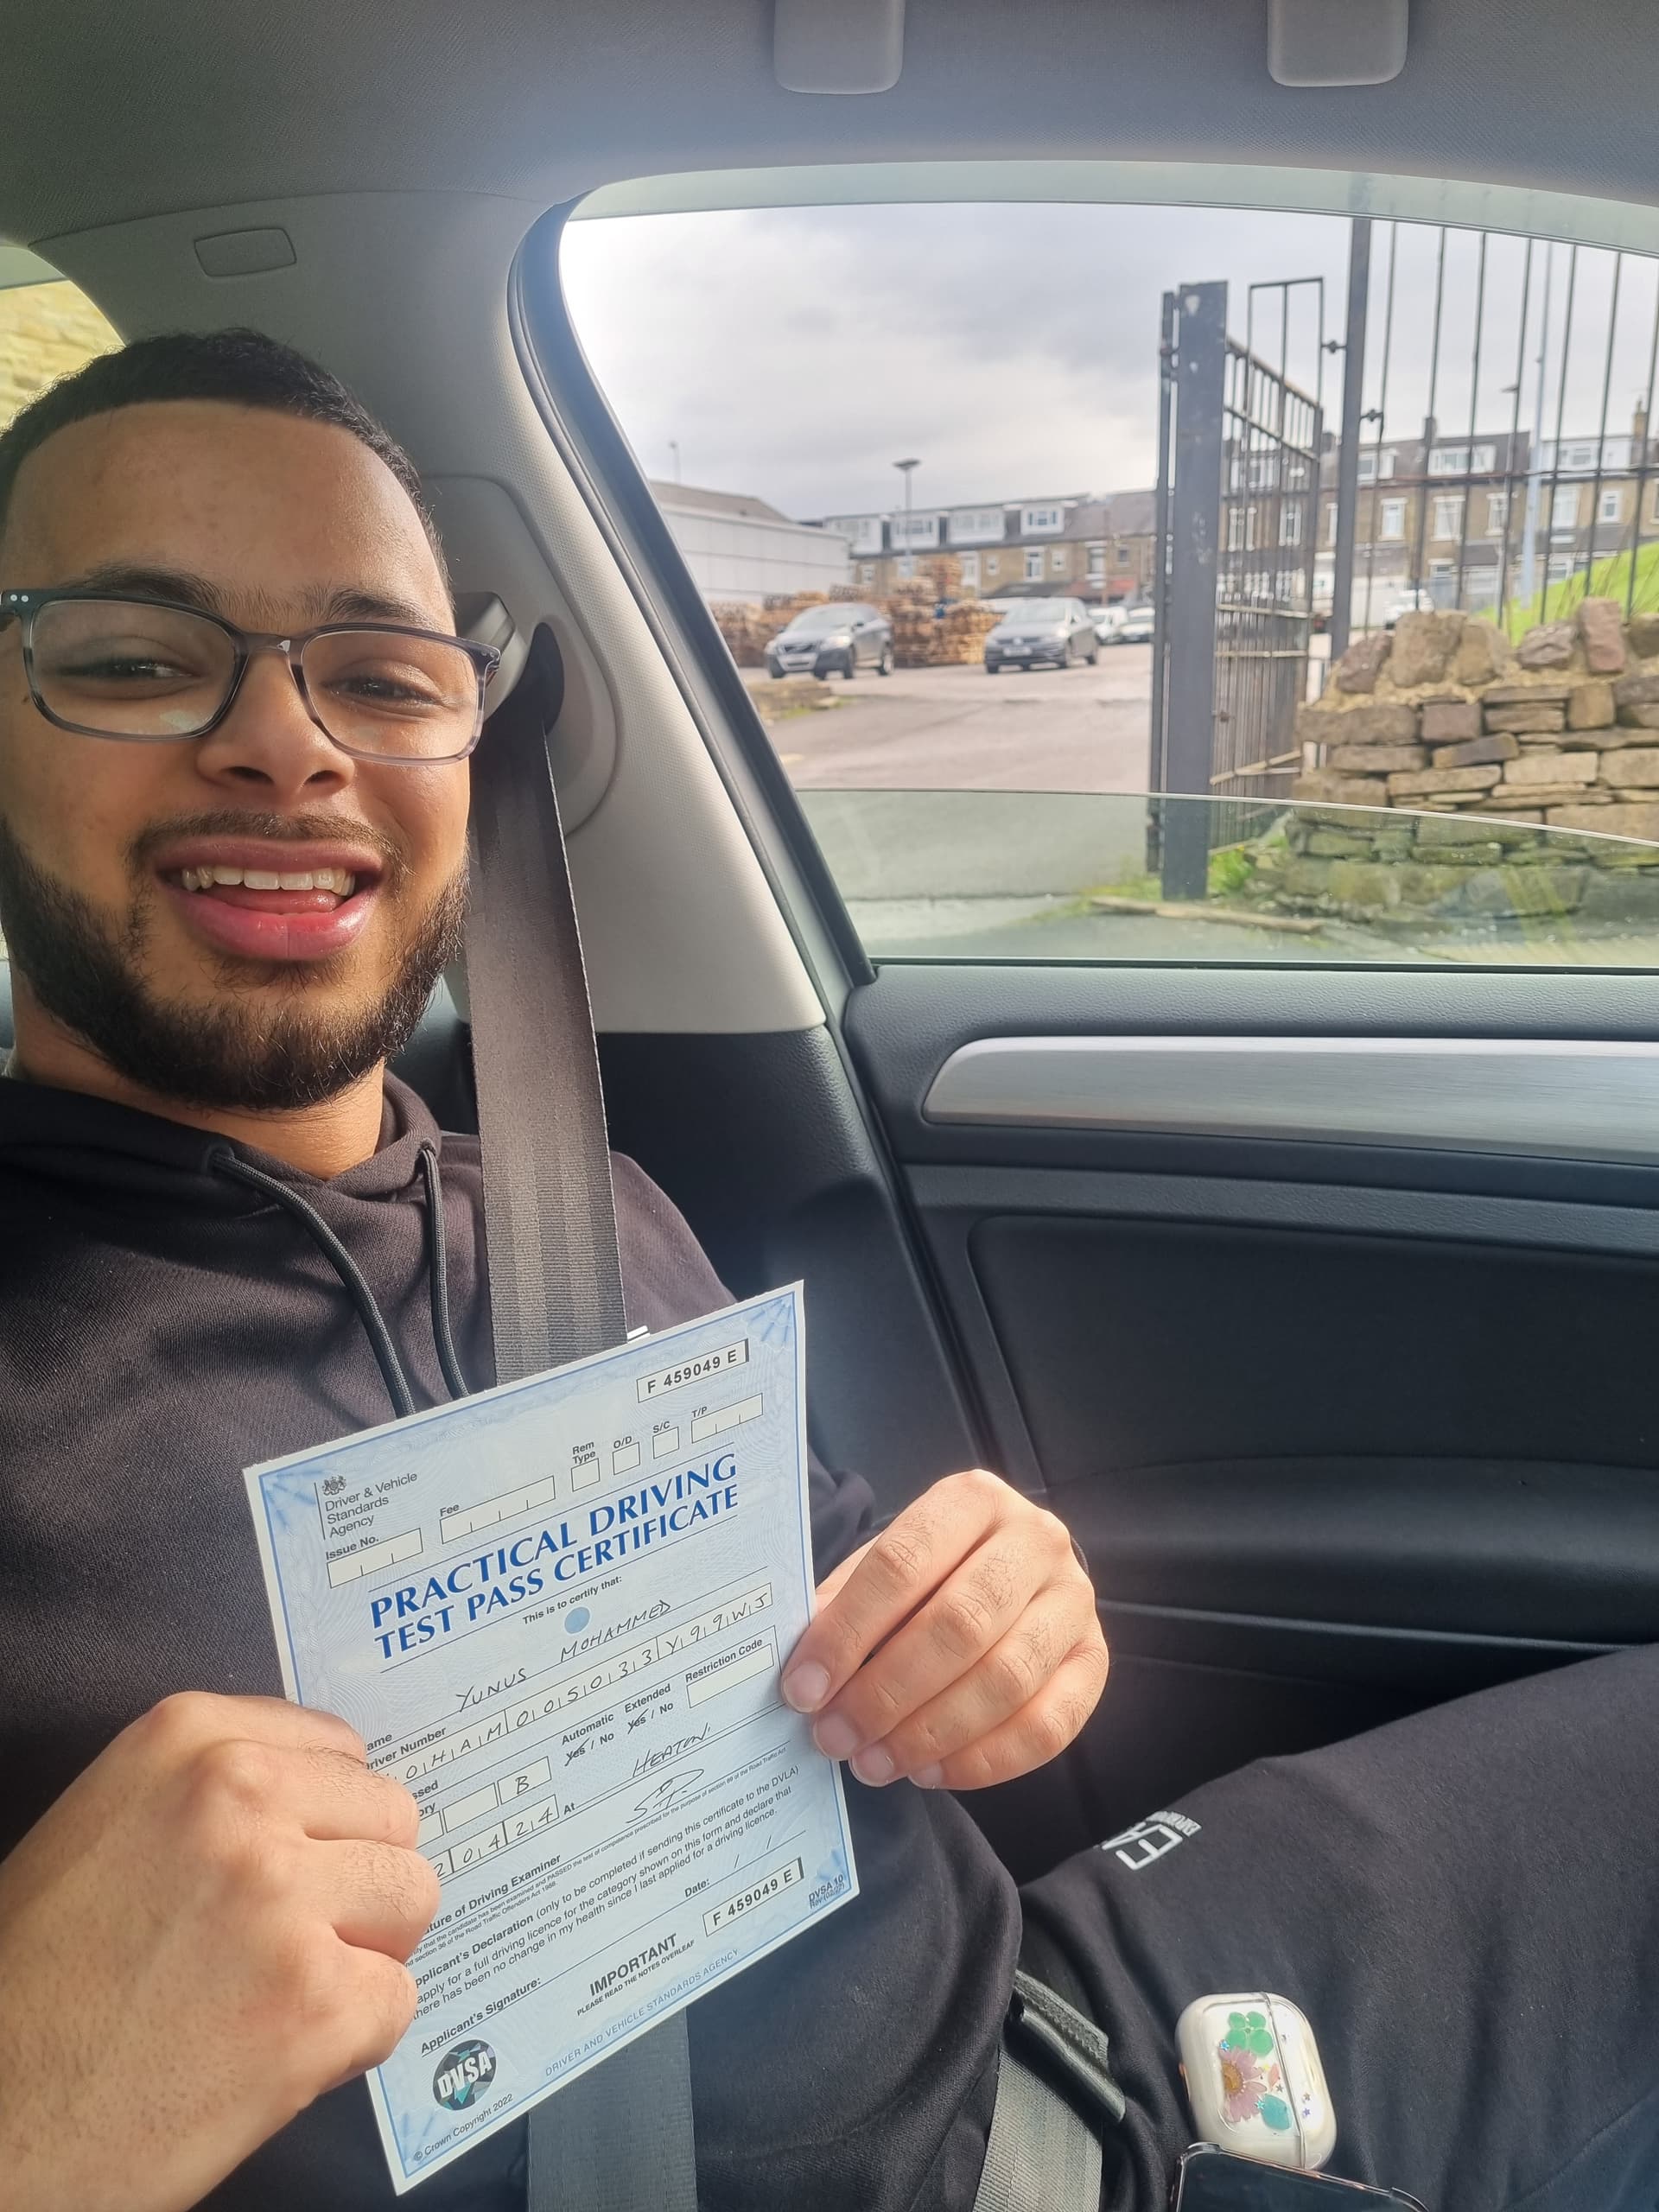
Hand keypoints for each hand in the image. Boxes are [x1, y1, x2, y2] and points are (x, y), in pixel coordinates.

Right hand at [0, 1691, 438, 2211]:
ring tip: (281, 1993)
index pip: (339, 1747)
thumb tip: (327, 1793)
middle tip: (286, 1942)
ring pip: (411, 1898)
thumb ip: (219, 1791)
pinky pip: (397, 2000)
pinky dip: (352, 2039)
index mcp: (188, 1740)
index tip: (296, 1859)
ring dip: (365, 1953)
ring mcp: (282, 1898)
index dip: (325, 1820)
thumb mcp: (110, 1828)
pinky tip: (273, 2052)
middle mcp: (240, 1799)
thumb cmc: (37, 1987)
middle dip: (354, 1883)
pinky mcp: (315, 2002)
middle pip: (390, 1816)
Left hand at [780, 1468, 1107, 1792]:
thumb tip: (805, 1671)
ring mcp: (1074, 1601)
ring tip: (874, 1762)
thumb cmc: (932, 1572)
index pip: (902, 1563)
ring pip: (1005, 1679)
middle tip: (836, 1736)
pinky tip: (929, 1772)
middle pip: (959, 1624)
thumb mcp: (884, 1565)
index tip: (804, 1687)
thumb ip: (846, 1605)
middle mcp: (1036, 1540)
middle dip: (886, 1692)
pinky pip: (1047, 1727)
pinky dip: (982, 1761)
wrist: (1013, 1572)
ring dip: (929, 1734)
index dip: (848, 1631)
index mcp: (973, 1499)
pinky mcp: (1095, 1660)